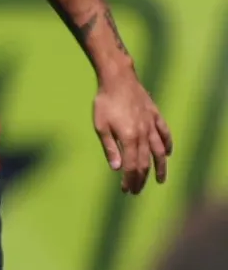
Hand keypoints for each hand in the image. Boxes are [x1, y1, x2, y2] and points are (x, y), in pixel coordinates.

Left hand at [93, 71, 171, 193]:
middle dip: (141, 178)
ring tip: (160, 180)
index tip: (126, 190)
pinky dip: (168, 144)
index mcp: (129, 138)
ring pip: (160, 151)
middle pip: (145, 162)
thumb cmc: (105, 102)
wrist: (118, 79)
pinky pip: (164, 133)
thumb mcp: (101, 126)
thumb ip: (110, 148)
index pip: (132, 166)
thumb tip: (117, 168)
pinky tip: (168, 153)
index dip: (130, 180)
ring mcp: (151, 124)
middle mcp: (143, 133)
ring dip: (160, 167)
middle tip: (137, 190)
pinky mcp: (155, 115)